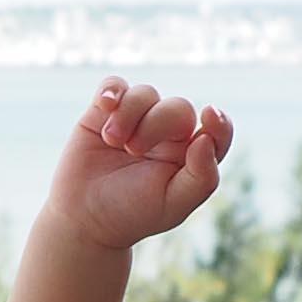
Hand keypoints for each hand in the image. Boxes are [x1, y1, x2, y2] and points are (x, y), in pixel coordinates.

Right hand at [46, 77, 232, 255]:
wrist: (83, 217)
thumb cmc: (132, 213)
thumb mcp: (173, 205)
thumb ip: (201, 177)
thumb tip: (205, 138)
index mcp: (190, 155)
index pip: (217, 129)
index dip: (218, 121)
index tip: (210, 116)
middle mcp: (168, 133)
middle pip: (178, 107)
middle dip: (155, 124)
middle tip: (133, 150)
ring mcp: (136, 119)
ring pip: (145, 93)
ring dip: (128, 114)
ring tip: (112, 141)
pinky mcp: (105, 111)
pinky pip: (115, 85)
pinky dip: (111, 91)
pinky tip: (105, 105)